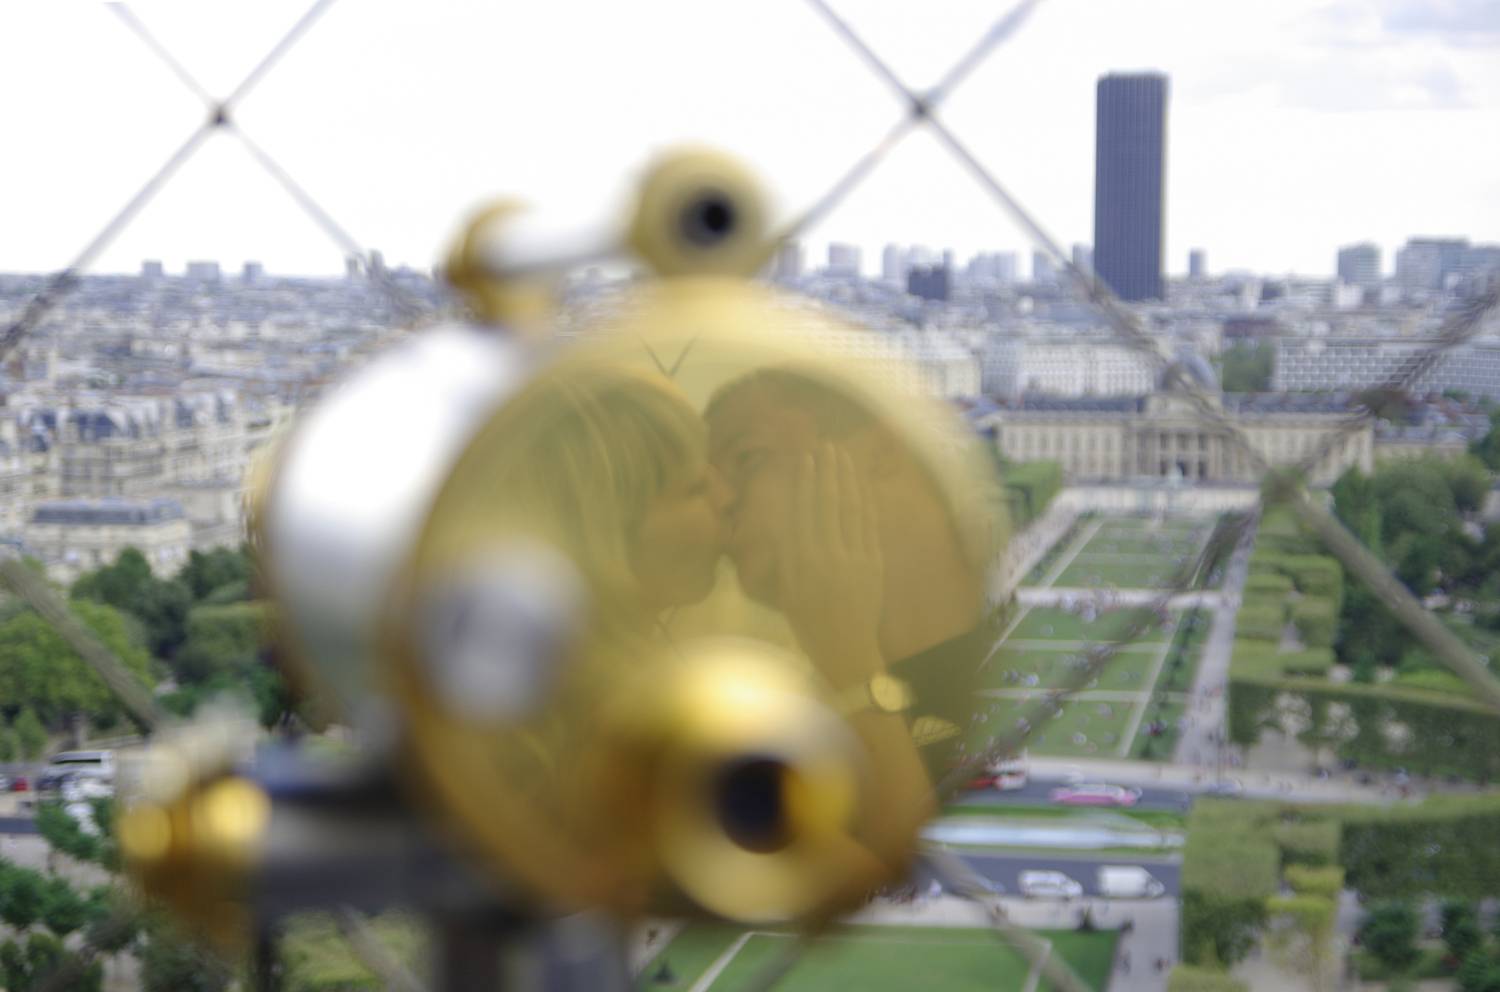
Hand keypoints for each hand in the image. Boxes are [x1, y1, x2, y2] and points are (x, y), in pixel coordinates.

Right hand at [776, 442, 884, 687]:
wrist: (846, 651)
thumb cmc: (809, 624)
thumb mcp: (788, 592)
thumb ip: (788, 556)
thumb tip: (787, 522)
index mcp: (802, 561)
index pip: (804, 511)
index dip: (805, 482)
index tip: (805, 458)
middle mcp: (827, 555)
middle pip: (828, 504)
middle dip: (827, 472)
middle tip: (826, 446)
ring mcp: (854, 558)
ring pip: (850, 509)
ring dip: (847, 480)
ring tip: (843, 457)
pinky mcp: (873, 564)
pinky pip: (869, 526)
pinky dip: (866, 503)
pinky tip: (862, 486)